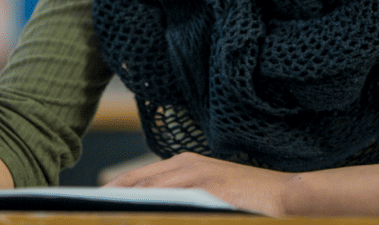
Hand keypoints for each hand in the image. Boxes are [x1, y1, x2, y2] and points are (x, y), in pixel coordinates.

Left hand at [104, 151, 290, 215]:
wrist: (288, 196)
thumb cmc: (250, 200)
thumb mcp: (209, 196)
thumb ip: (182, 198)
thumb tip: (154, 210)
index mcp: (184, 164)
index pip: (135, 179)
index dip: (113, 192)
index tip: (94, 203)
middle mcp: (185, 164)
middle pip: (134, 184)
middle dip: (112, 200)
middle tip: (90, 212)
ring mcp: (194, 174)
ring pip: (146, 192)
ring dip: (125, 205)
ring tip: (104, 213)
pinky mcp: (205, 186)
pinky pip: (166, 198)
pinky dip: (148, 207)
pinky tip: (135, 214)